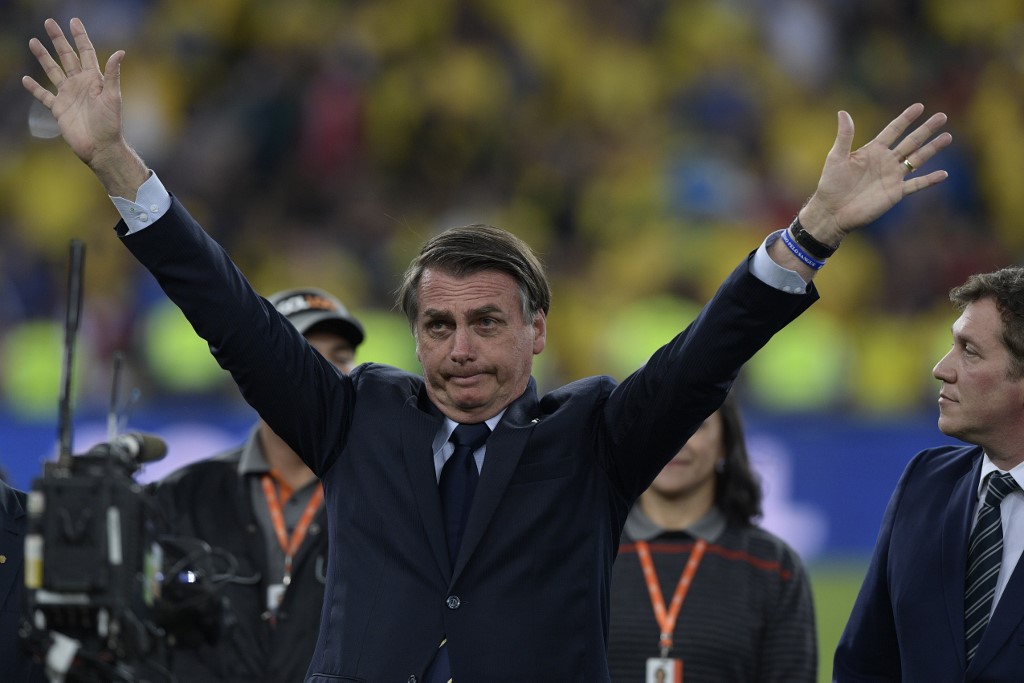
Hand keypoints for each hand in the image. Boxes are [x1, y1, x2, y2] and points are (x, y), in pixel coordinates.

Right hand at [22, 18, 145, 196]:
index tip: (73, 21)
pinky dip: (35, 88)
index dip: (80, 37)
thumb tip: (120, 52)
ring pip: (53, 70)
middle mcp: (80, 84)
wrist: (101, 147)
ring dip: (43, 57)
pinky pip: (44, 95)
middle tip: (49, 22)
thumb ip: (112, 74)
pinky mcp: (58, 109)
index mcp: (94, 79)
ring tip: (33, 41)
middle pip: (67, 56)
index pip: (85, 52)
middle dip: (58, 40)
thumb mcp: (113, 97)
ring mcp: (68, 95)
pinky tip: (26, 79)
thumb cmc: (110, 124)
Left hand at [801, 103, 951, 244]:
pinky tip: (943, 174)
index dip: (906, 119)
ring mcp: (892, 177)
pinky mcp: (895, 193)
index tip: (919, 106)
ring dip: (932, 148)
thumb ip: (844, 136)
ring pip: (917, 159)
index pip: (893, 130)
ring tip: (947, 137)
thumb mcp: (836, 157)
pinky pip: (916, 185)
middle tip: (942, 116)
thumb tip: (842, 112)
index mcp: (873, 150)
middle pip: (911, 142)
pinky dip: (929, 180)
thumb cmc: (831, 184)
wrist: (832, 211)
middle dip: (926, 129)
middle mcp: (886, 161)